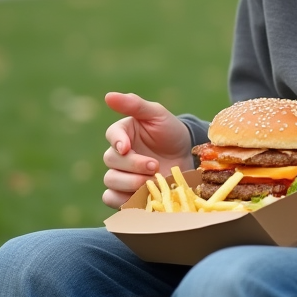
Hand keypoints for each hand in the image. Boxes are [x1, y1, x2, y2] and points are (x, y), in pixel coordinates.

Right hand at [102, 92, 192, 207]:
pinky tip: (142, 196)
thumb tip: (108, 96)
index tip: (126, 147)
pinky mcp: (127, 193)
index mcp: (123, 132)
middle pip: (111, 161)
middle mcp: (119, 154)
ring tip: (152, 182)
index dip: (117, 142)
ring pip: (110, 182)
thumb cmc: (171, 131)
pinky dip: (123, 200)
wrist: (188, 156)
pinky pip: (112, 200)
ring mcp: (122, 174)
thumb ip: (134, 104)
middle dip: (133, 165)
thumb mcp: (157, 114)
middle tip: (155, 165)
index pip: (112, 135)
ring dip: (130, 183)